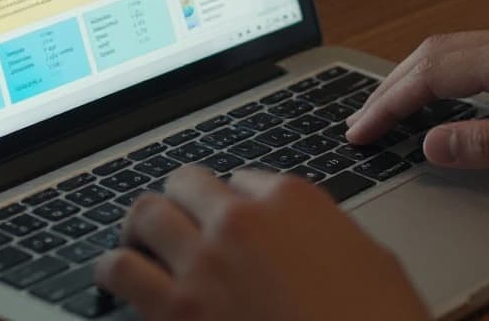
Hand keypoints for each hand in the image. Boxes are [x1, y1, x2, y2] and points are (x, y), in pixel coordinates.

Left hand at [95, 165, 428, 320]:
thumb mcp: (373, 261)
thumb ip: (330, 235)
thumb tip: (312, 238)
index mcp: (295, 200)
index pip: (245, 180)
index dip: (239, 205)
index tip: (237, 225)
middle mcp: (243, 219)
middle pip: (188, 183)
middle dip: (184, 204)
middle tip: (182, 227)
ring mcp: (205, 261)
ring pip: (146, 213)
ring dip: (143, 228)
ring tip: (143, 245)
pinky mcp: (175, 308)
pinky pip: (120, 269)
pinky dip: (114, 270)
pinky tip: (120, 279)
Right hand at [346, 24, 488, 188]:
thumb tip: (431, 142)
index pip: (432, 73)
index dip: (389, 103)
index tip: (359, 130)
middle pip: (439, 50)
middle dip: (394, 83)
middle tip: (363, 120)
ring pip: (462, 47)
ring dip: (421, 75)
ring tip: (395, 107)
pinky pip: (487, 52)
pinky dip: (453, 71)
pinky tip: (455, 94)